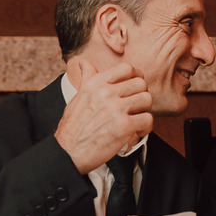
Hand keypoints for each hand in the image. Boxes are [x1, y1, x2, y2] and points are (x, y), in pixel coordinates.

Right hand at [55, 59, 152, 173]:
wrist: (67, 153)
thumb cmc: (73, 127)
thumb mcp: (78, 97)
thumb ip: (87, 79)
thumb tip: (84, 62)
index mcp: (95, 84)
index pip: (127, 68)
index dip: (136, 76)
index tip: (135, 87)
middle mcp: (106, 93)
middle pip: (141, 84)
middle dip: (141, 96)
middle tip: (135, 108)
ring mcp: (116, 109)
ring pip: (147, 100)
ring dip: (144, 111)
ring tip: (135, 120)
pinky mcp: (124, 126)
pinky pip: (148, 119)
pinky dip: (145, 127)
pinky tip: (135, 132)